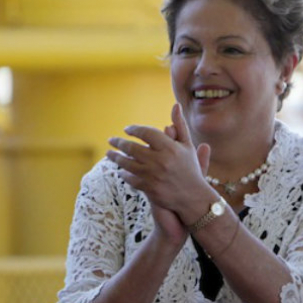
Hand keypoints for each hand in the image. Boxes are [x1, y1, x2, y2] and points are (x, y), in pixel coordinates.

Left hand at [106, 103, 211, 222]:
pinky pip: (131, 179)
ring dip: (116, 158)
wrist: (194, 198)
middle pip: (132, 148)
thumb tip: (176, 105)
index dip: (134, 130)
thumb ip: (180, 125)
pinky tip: (121, 171)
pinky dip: (124, 174)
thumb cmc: (190, 169)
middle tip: (111, 140)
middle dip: (118, 143)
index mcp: (170, 147)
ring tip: (109, 154)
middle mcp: (160, 160)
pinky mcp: (149, 189)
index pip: (146, 132)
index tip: (127, 129)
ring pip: (127, 163)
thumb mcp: (187, 146)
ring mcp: (153, 175)